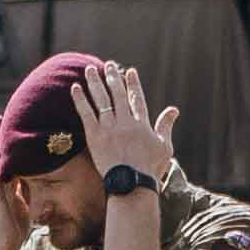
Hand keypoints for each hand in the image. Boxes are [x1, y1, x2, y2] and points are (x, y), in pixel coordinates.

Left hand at [86, 61, 170, 180]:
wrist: (133, 184)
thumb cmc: (151, 169)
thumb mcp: (165, 146)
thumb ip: (165, 125)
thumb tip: (174, 109)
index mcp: (142, 124)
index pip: (136, 98)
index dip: (133, 84)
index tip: (129, 71)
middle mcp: (125, 122)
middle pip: (117, 94)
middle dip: (113, 77)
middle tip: (108, 65)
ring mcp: (109, 128)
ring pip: (101, 100)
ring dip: (95, 83)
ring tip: (90, 69)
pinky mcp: (95, 136)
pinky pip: (86, 113)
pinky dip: (80, 100)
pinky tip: (75, 88)